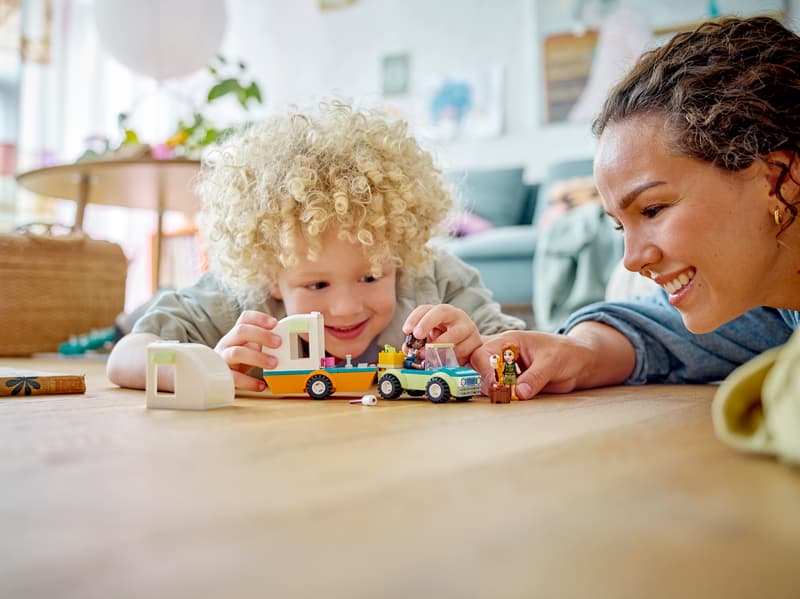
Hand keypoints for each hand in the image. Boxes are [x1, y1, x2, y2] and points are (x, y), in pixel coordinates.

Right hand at [215, 310, 282, 390]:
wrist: (218, 375)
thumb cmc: (242, 359)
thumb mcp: (252, 347)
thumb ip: (266, 342)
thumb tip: (291, 342)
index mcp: (237, 333)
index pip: (245, 318)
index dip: (259, 318)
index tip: (274, 323)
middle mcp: (228, 342)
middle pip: (241, 331)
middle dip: (261, 335)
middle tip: (279, 343)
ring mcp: (223, 358)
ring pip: (237, 353)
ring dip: (257, 357)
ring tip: (274, 364)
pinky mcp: (223, 376)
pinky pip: (234, 378)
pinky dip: (249, 382)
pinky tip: (261, 385)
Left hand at [403, 304, 480, 365]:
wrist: (470, 348)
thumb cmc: (447, 341)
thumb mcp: (431, 339)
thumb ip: (418, 343)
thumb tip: (408, 349)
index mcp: (441, 312)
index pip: (425, 309)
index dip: (415, 318)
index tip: (406, 330)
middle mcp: (456, 315)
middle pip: (442, 311)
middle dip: (427, 322)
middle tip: (418, 335)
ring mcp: (468, 327)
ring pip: (455, 333)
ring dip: (441, 347)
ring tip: (432, 356)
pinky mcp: (477, 341)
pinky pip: (465, 349)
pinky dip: (455, 357)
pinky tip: (449, 360)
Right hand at [470, 323, 634, 398]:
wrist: (581, 363)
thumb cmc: (567, 353)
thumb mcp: (552, 363)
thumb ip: (535, 377)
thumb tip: (518, 393)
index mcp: (509, 340)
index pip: (483, 353)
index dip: (484, 369)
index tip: (494, 385)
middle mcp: (503, 353)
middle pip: (478, 365)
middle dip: (483, 380)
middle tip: (497, 394)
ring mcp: (506, 368)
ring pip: (485, 379)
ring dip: (490, 390)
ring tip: (503, 398)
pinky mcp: (512, 382)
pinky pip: (498, 389)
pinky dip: (498, 396)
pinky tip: (505, 400)